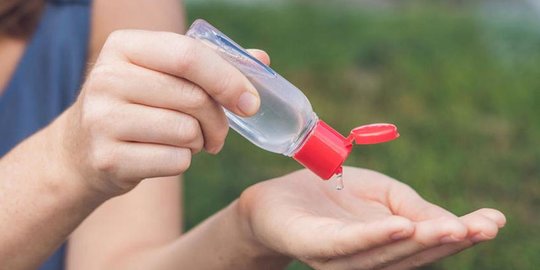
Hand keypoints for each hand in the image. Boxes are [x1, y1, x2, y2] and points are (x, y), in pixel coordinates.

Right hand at [53, 30, 269, 195]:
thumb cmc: (136, 107)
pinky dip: (183, 162)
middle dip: (219, 120)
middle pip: (194, 97)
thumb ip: (210, 65)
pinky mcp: (107, 158)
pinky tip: (165, 156)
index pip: (189, 55)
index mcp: (124, 46)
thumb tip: (261, 59)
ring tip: (187, 142)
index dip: (229, 79)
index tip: (251, 102)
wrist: (80, 151)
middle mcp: (107, 78)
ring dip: (199, 142)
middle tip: (219, 133)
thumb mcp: (162, 76)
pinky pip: (175, 161)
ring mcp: (102, 119)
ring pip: (187, 131)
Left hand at [237, 167, 504, 268]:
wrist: (276, 198)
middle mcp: (368, 259)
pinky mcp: (315, 246)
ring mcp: (341, 258)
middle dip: (450, 241)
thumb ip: (412, 206)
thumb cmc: (331, 194)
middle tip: (483, 227)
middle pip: (412, 254)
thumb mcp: (381, 192)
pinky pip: (346, 244)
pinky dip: (374, 237)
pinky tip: (399, 227)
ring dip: (420, 242)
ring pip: (386, 254)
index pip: (427, 243)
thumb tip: (452, 223)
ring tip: (452, 228)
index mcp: (386, 246)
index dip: (462, 234)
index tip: (495, 220)